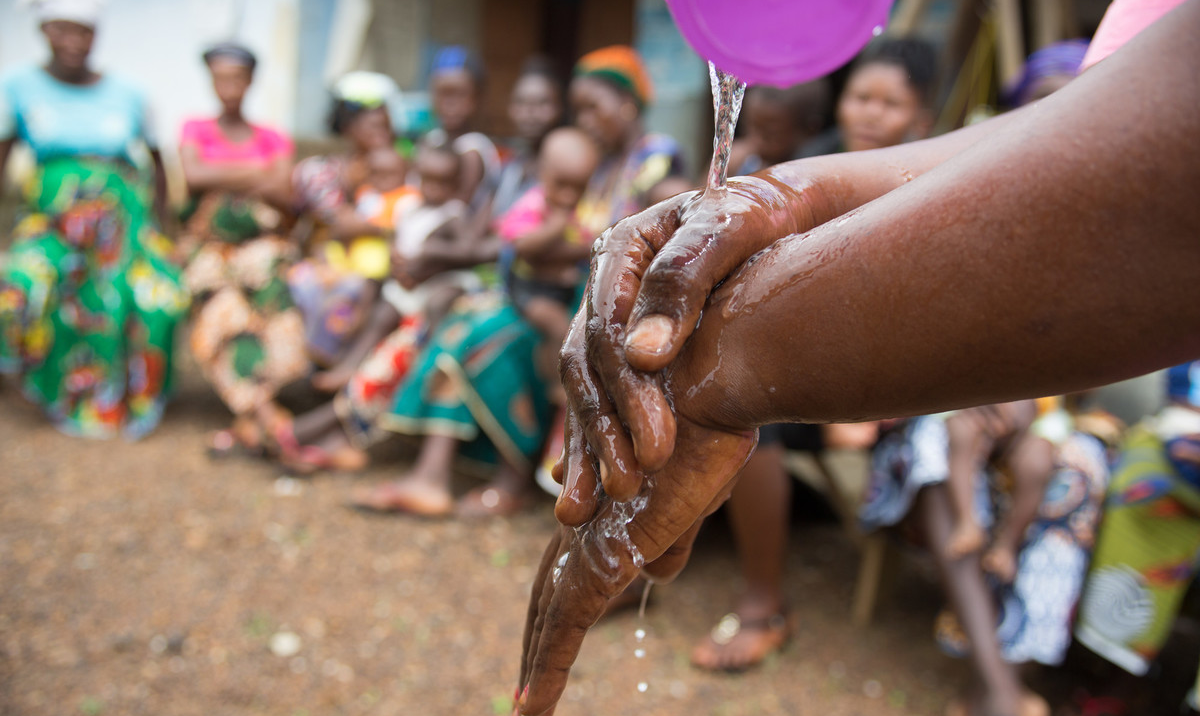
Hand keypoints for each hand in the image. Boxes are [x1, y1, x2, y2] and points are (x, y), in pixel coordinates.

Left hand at [516, 415, 756, 715]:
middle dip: (540, 633)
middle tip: (527, 680)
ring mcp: (591, 538)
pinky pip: (564, 624)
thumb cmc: (709, 428)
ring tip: (525, 706)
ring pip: (551, 611)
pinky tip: (530, 708)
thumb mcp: (694, 496)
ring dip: (537, 662)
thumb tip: (656, 576)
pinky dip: (546, 669)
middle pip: (552, 586)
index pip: (573, 558)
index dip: (559, 597)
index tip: (551, 628)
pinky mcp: (604, 558)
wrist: (707, 388)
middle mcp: (589, 519)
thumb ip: (673, 534)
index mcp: (607, 502)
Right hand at [558, 175, 814, 512]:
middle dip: (606, 430)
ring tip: (590, 509)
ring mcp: (614, 324)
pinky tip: (596, 494)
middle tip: (632, 484)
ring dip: (590, 448)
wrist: (783, 218)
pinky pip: (605, 402)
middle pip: (588, 366)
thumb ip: (684, 281)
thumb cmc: (760, 217)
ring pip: (586, 390)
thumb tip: (643, 356)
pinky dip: (600, 446)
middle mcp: (606, 291)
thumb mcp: (730, 227)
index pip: (606, 328)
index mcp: (621, 253)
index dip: (625, 390)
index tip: (658, 446)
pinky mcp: (630, 356)